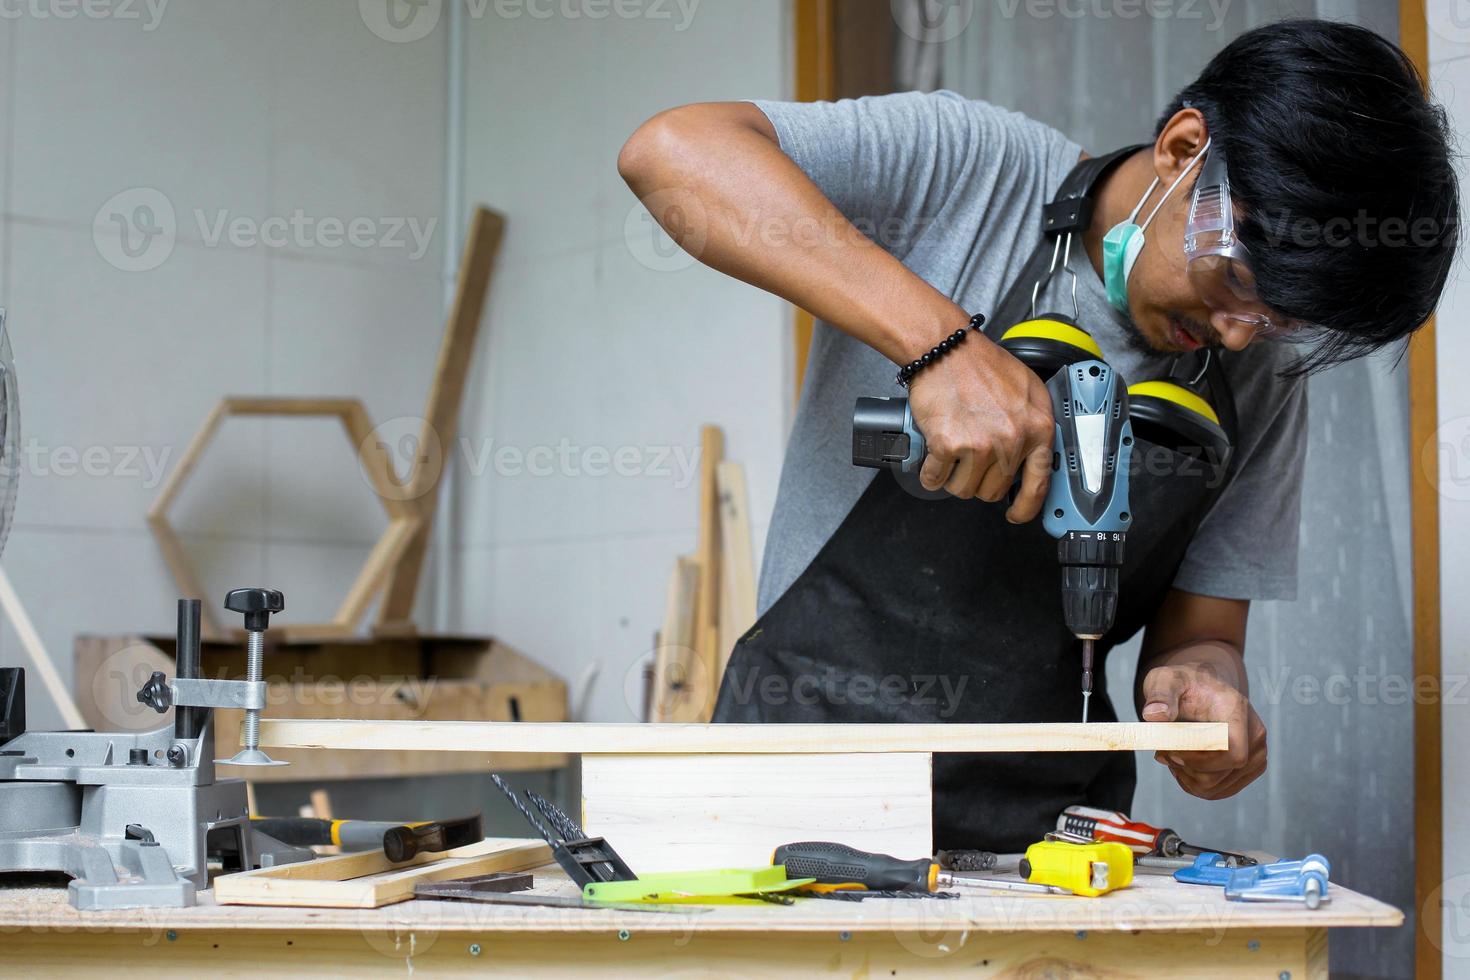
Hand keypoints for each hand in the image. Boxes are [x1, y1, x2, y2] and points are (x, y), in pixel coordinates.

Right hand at [906, 332, 1054, 520]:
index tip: (1016, 513)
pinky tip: (932, 455)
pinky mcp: (948, 445)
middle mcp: (1011, 440)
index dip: (1026, 507)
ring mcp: (980, 445)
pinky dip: (930, 472)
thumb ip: (1034, 425)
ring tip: (952, 452)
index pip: (1038, 484)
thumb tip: (1031, 459)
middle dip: (979, 481)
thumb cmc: (982, 365)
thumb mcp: (1028, 391)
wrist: (946, 349)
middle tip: (970, 460)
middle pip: (993, 490)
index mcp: (1037, 428)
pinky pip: (935, 479)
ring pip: (964, 489)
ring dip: (954, 477)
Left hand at [1141, 662, 1265, 799]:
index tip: (1169, 750)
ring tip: (1171, 753)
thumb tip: (1154, 715)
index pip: (1231, 753)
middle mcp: (1255, 735)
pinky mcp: (1249, 769)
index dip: (1198, 760)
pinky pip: (1218, 791)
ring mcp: (1256, 754)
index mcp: (1238, 711)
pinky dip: (1193, 783)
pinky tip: (1182, 764)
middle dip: (1185, 767)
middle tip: (1162, 750)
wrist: (1203, 688)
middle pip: (1219, 775)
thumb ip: (1159, 694)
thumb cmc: (1183, 684)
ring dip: (1186, 776)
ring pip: (1216, 788)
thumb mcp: (1165, 680)